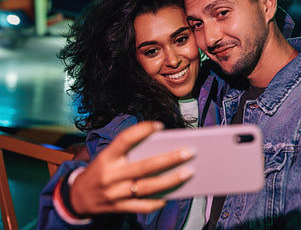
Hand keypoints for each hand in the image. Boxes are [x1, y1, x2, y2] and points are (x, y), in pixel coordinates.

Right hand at [70, 121, 193, 214]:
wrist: (77, 198)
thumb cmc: (101, 171)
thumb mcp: (108, 157)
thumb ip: (129, 152)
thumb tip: (162, 148)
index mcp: (106, 157)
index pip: (124, 139)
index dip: (142, 130)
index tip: (160, 125)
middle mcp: (110, 175)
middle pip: (144, 166)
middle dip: (169, 159)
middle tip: (189, 152)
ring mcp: (114, 193)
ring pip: (147, 187)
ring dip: (171, 180)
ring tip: (189, 172)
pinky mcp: (119, 208)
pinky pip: (142, 206)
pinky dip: (158, 201)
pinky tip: (172, 195)